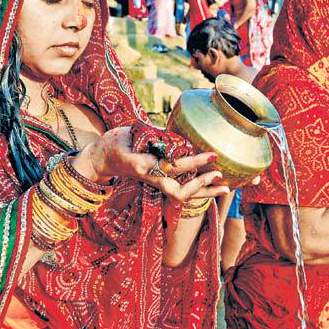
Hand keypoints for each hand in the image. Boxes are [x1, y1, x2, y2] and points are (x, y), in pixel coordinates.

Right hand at [71, 127, 229, 201]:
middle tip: (220, 173)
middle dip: (202, 184)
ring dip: (205, 193)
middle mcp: (151, 178)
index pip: (173, 166)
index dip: (193, 162)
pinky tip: (214, 185)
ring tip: (226, 187)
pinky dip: (198, 189)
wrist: (102, 159)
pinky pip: (181, 190)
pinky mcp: (159, 183)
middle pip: (180, 191)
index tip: (211, 155)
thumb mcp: (134, 133)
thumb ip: (158, 136)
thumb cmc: (118, 142)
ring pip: (183, 195)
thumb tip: (182, 136)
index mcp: (143, 165)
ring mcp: (155, 183)